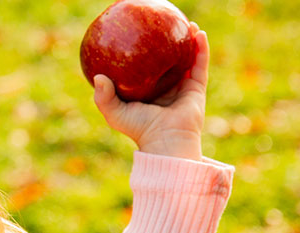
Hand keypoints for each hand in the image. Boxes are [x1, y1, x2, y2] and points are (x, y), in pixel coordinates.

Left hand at [91, 25, 208, 160]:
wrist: (165, 141)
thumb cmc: (139, 129)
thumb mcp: (115, 113)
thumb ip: (103, 97)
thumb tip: (97, 76)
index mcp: (147, 95)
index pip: (145, 71)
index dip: (144, 55)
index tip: (140, 39)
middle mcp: (166, 90)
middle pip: (168, 62)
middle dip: (168, 45)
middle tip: (164, 27)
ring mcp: (182, 88)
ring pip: (187, 59)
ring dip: (188, 41)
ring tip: (185, 24)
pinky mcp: (197, 89)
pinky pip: (200, 64)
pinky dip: (201, 48)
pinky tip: (197, 33)